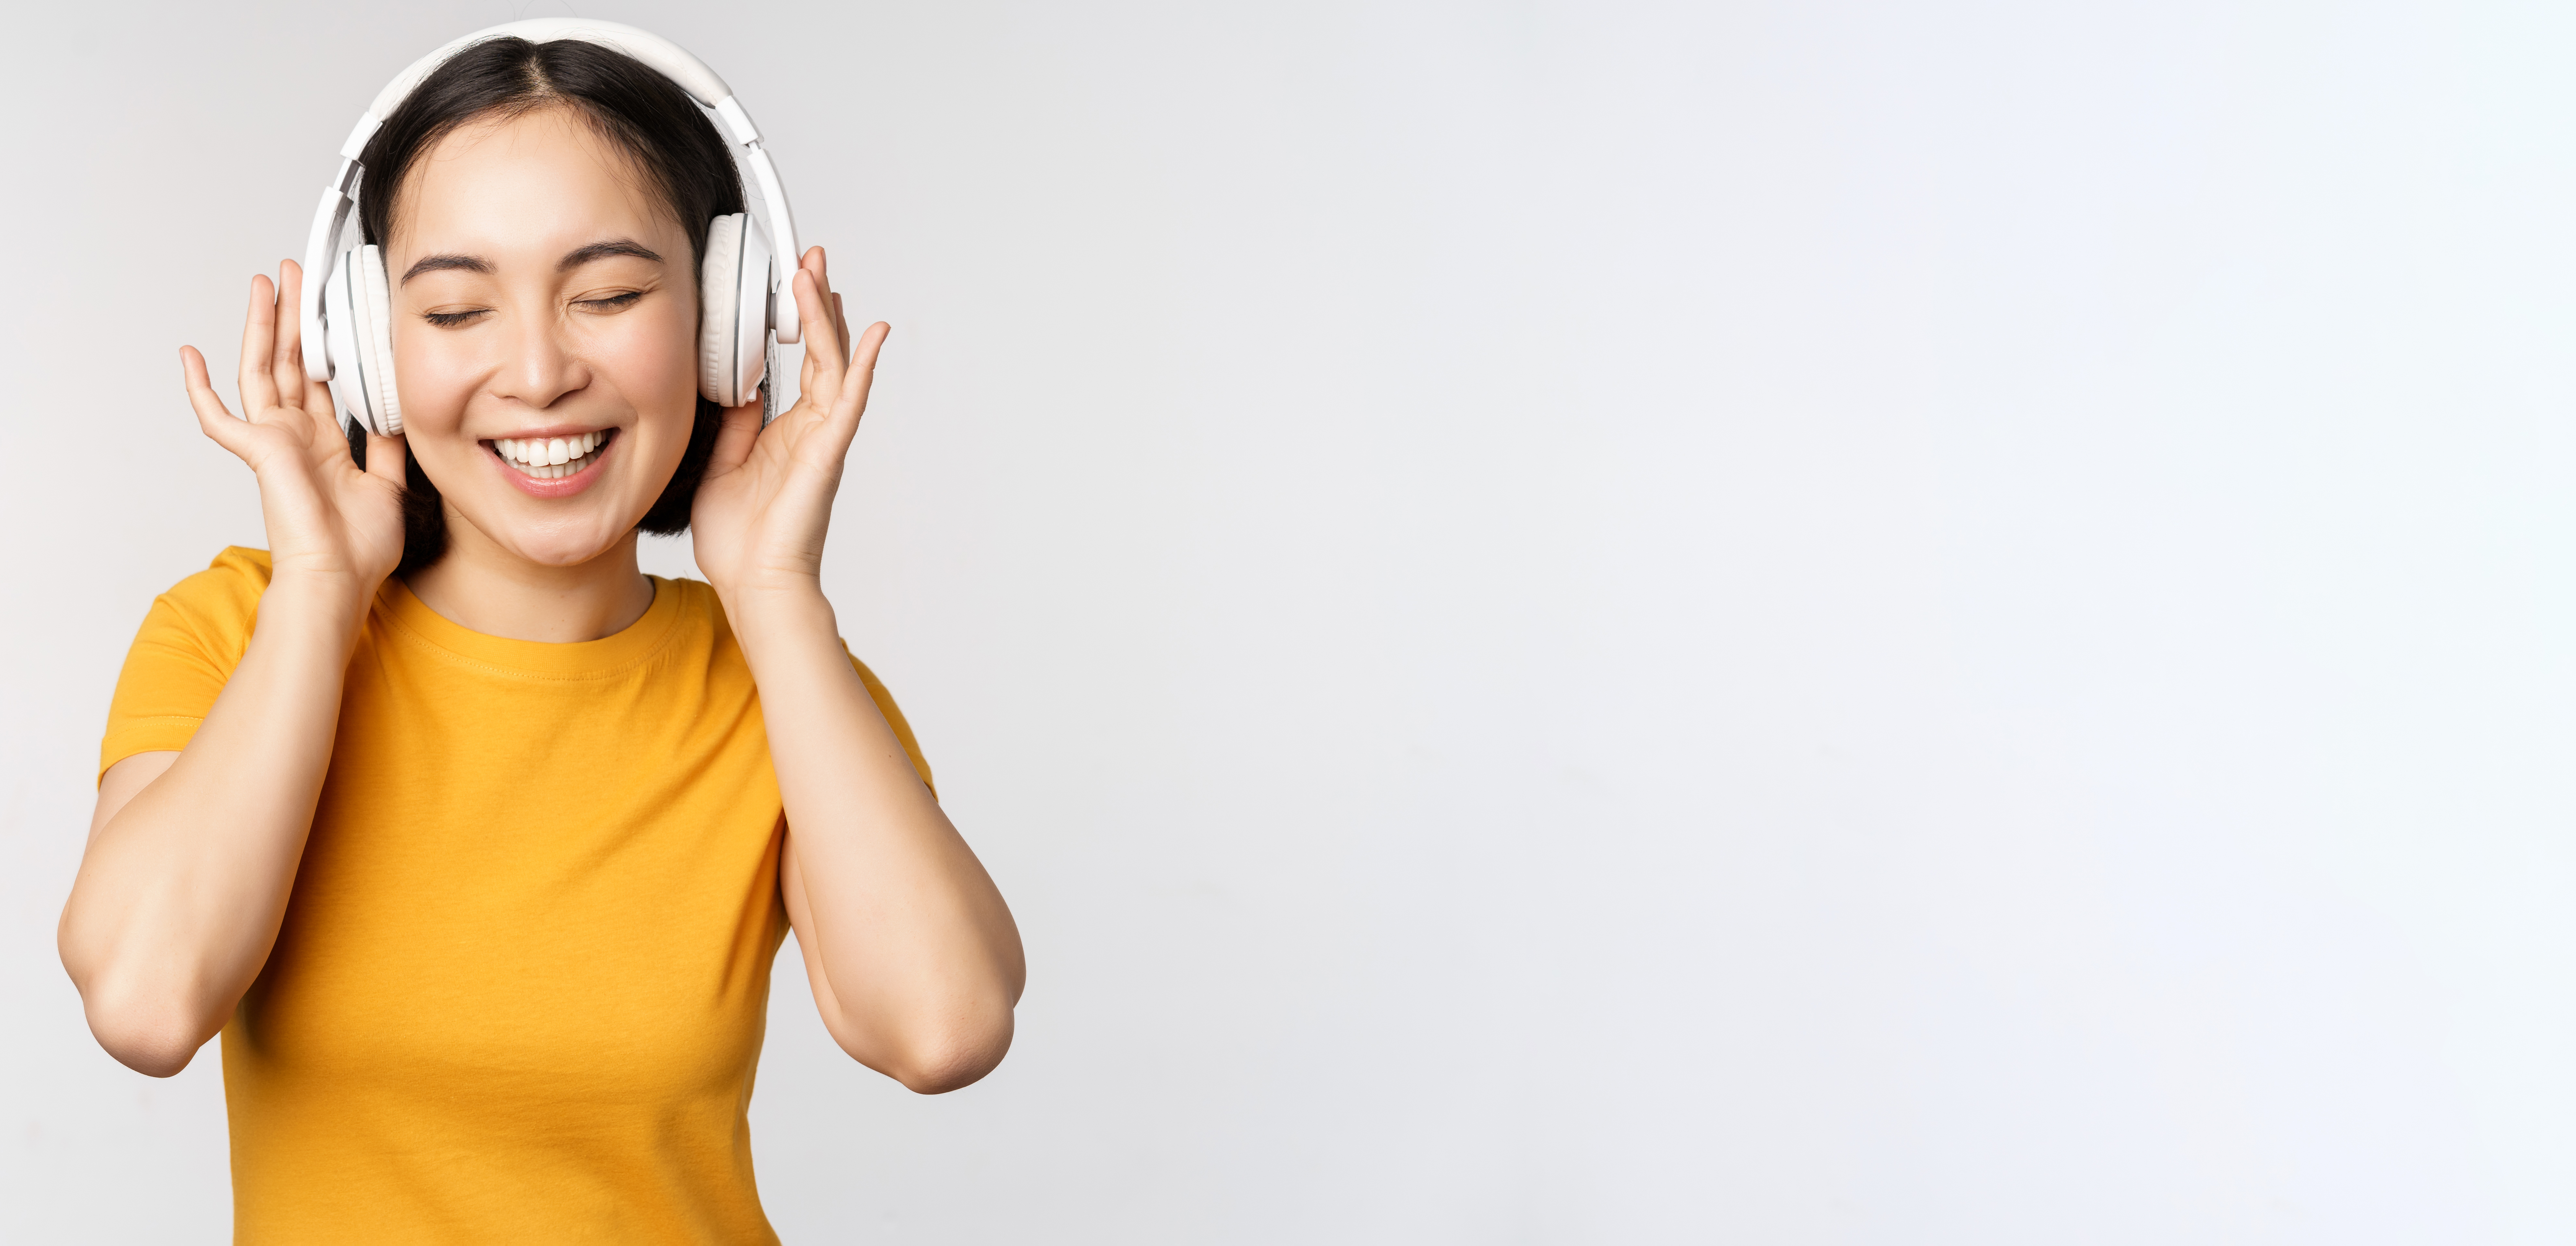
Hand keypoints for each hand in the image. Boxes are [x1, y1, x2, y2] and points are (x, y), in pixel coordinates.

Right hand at [181, 262, 409, 603]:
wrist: (341, 579)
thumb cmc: (361, 548)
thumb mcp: (389, 484)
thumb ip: (387, 447)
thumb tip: (396, 414)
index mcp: (324, 444)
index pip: (320, 380)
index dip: (324, 343)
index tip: (330, 308)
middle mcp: (296, 437)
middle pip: (290, 362)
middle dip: (293, 316)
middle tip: (295, 274)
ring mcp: (274, 442)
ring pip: (262, 369)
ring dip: (262, 326)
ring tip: (265, 284)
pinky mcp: (258, 451)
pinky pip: (218, 417)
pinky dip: (199, 387)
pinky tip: (189, 355)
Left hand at [690, 247, 889, 605]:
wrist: (754, 585)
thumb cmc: (740, 540)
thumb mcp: (719, 464)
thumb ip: (732, 423)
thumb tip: (737, 383)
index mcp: (787, 431)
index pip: (800, 363)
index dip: (796, 321)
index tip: (790, 280)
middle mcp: (811, 429)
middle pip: (823, 352)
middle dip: (816, 302)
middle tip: (810, 256)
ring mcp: (823, 439)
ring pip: (833, 364)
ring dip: (825, 317)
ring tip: (816, 272)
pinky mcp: (827, 452)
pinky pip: (849, 401)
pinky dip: (864, 366)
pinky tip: (874, 334)